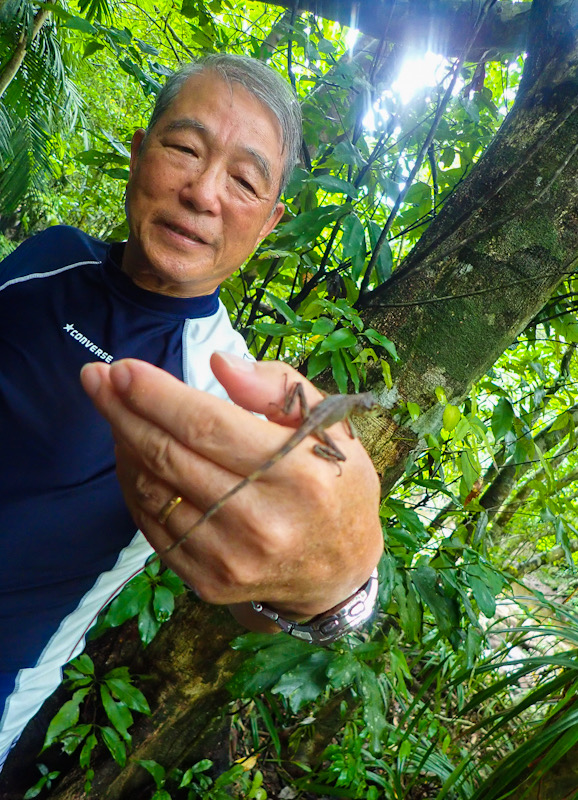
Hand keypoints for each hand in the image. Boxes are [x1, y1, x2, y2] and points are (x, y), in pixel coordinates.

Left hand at [81, 354, 382, 629]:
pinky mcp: (209, 581)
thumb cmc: (334, 483)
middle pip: (169, 455)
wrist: (339, 570)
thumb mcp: (330, 424)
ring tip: (116, 412)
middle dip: (122, 410)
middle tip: (95, 378)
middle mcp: (263, 521)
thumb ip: (277, 387)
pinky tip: (132, 455)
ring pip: (152, 490)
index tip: (121, 369)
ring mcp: (232, 558)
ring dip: (124, 444)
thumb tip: (219, 363)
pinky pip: (152, 526)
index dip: (156, 395)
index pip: (207, 426)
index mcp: (298, 473)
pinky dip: (133, 485)